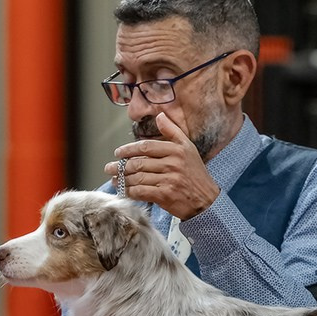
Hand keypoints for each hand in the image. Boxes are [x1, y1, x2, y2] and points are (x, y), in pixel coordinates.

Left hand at [104, 113, 219, 219]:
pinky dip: (130, 192)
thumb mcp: (188, 148)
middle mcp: (172, 164)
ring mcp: (169, 180)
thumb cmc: (196, 174)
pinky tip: (124, 191)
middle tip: (109, 168)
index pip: (145, 147)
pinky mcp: (165, 195)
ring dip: (123, 179)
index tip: (118, 153)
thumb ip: (172, 131)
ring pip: (138, 177)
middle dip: (120, 166)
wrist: (207, 200)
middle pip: (138, 162)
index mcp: (176, 150)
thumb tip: (159, 115)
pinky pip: (141, 192)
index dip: (128, 149)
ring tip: (115, 179)